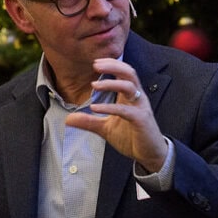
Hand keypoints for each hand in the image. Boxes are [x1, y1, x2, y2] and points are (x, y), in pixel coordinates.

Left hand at [64, 58, 167, 172]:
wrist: (149, 154)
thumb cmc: (131, 137)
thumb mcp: (105, 128)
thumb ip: (89, 122)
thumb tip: (68, 119)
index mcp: (130, 96)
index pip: (123, 72)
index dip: (111, 64)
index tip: (95, 62)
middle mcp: (137, 98)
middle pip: (129, 72)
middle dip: (113, 66)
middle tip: (95, 64)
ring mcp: (140, 108)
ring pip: (129, 86)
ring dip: (111, 83)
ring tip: (94, 85)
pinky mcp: (141, 120)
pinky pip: (125, 110)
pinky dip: (110, 107)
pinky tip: (95, 108)